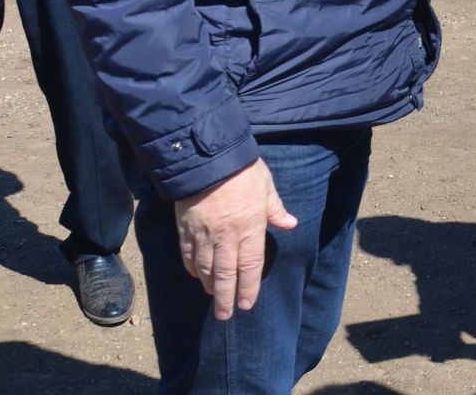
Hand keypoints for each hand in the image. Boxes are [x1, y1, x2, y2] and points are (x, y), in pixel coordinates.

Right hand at [172, 158, 298, 318]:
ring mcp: (203, 235)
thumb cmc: (243, 171)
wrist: (207, 159)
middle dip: (225, 298)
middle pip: (225, 275)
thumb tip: (290, 224)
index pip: (250, 267)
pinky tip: (195, 275)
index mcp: (250, 228)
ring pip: (204, 269)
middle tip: (225, 316)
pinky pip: (187, 255)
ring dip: (209, 285)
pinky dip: (191, 268)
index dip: (248, 289)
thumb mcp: (266, 186)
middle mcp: (226, 237)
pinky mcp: (185, 229)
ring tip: (214, 296)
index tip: (246, 305)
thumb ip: (276, 209)